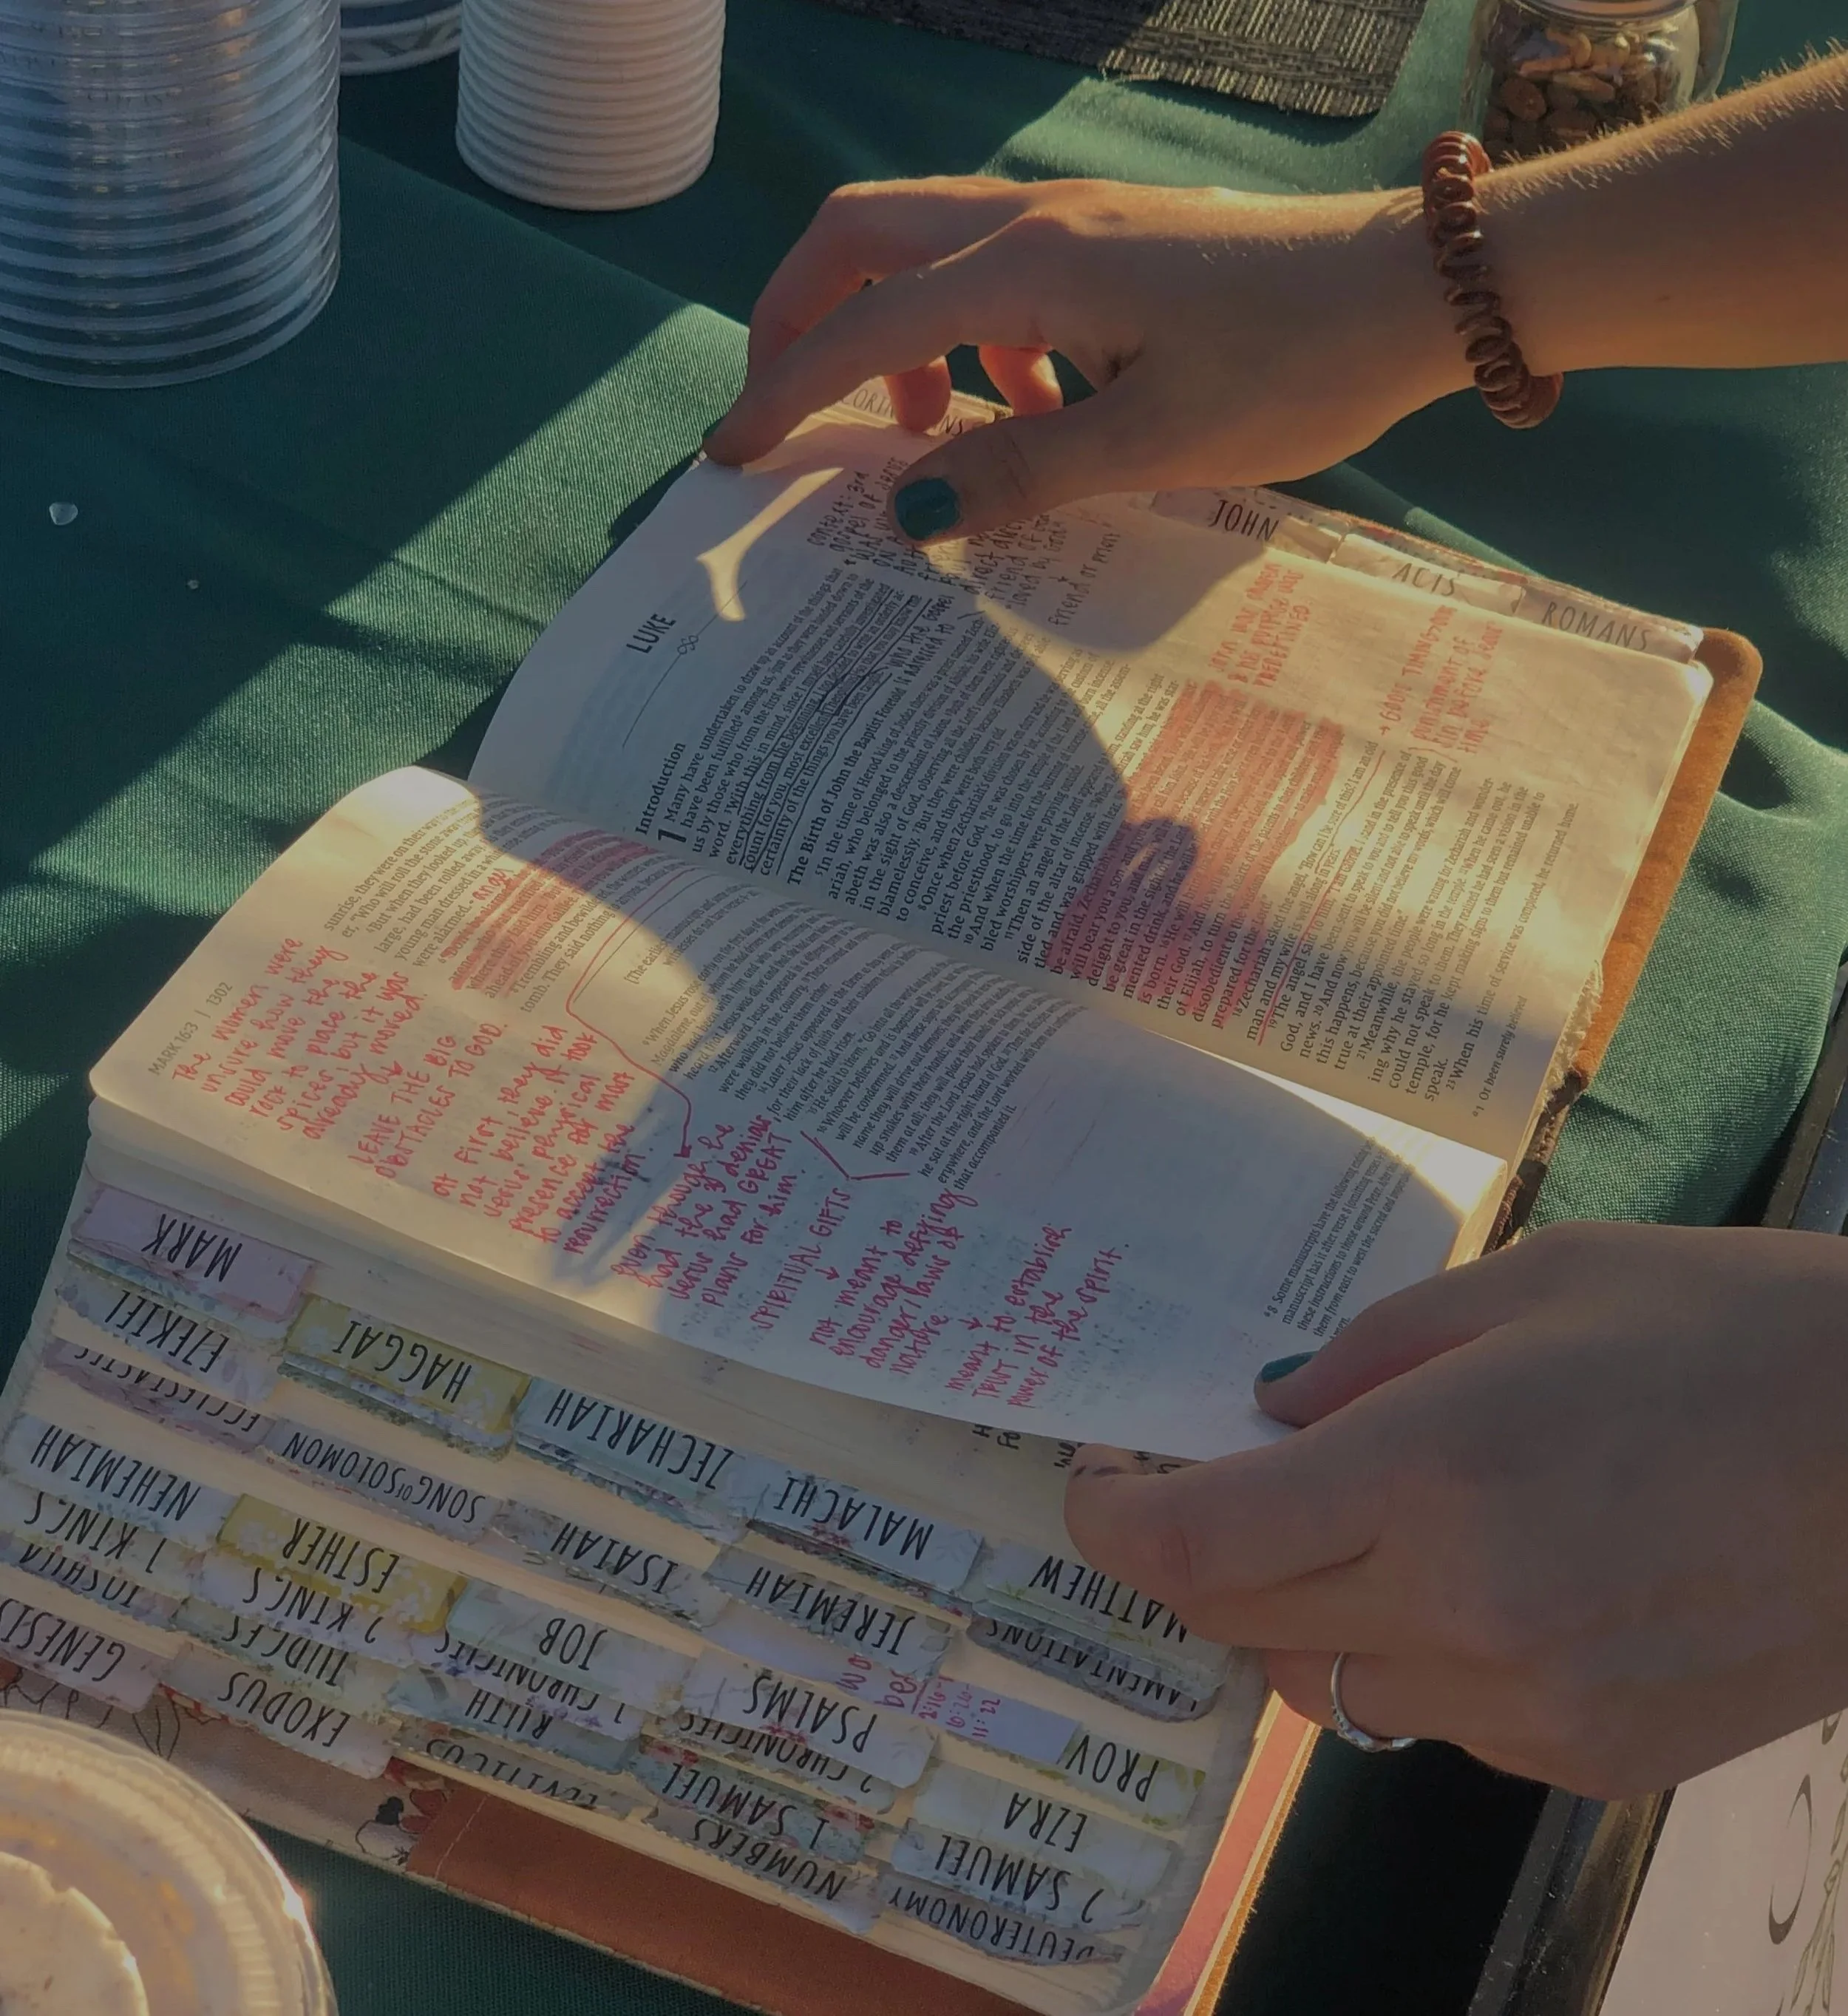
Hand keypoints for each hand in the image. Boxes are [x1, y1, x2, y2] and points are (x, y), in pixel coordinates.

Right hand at [705, 176, 1462, 542]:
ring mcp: (1073, 219)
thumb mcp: (1152, 443)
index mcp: (1028, 266)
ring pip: (927, 252)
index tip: (732, 457)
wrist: (1411, 292)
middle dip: (800, 320)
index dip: (786, 393)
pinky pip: (996, 274)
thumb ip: (1019, 471)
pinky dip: (972, 341)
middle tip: (783, 413)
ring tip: (933, 441)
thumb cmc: (1294, 369)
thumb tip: (906, 510)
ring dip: (895, 338)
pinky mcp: (1110, 240)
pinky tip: (1029, 409)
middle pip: (863, 236)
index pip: (864, 327)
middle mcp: (1033, 220)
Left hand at [1064, 1222, 1847, 1796]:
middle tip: (1215, 1484)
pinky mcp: (1591, 1761)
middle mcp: (1467, 1612)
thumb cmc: (1728, 1331)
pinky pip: (1437, 1719)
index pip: (1201, 1545)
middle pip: (1242, 1622)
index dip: (1116, 1520)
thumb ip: (1371, 1357)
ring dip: (1307, 1609)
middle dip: (1197, 1557)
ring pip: (1331, 1686)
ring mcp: (1531, 1706)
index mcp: (1437, 1473)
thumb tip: (1270, 1417)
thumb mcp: (1531, 1282)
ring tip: (1375, 1521)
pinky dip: (1414, 1654)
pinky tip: (1489, 1577)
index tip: (1095, 1483)